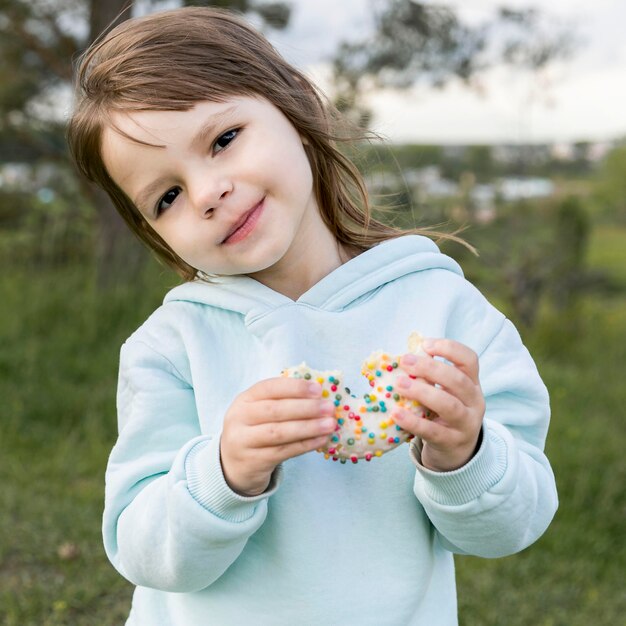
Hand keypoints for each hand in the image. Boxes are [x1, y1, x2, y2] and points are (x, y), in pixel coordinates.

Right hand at [220, 378, 336, 495]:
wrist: (233, 465)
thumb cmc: (255, 430)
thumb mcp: (259, 411)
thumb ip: (283, 401)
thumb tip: (320, 395)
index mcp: (244, 399)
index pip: (269, 388)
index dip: (295, 387)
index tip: (318, 389)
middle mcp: (239, 418)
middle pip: (275, 410)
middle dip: (306, 408)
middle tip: (329, 408)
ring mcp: (243, 441)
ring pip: (279, 432)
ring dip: (308, 427)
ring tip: (330, 424)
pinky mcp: (253, 461)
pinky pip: (283, 451)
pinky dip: (305, 445)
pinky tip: (321, 440)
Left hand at [392, 338, 484, 471]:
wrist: (457, 452)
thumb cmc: (444, 413)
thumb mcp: (445, 392)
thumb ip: (430, 377)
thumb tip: (401, 358)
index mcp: (472, 384)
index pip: (469, 360)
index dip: (449, 348)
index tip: (425, 344)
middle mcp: (474, 402)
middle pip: (458, 380)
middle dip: (430, 368)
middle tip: (405, 361)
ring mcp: (466, 424)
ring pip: (449, 405)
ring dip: (422, 392)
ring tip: (399, 384)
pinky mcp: (451, 443)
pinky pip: (432, 431)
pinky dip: (413, 422)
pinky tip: (396, 413)